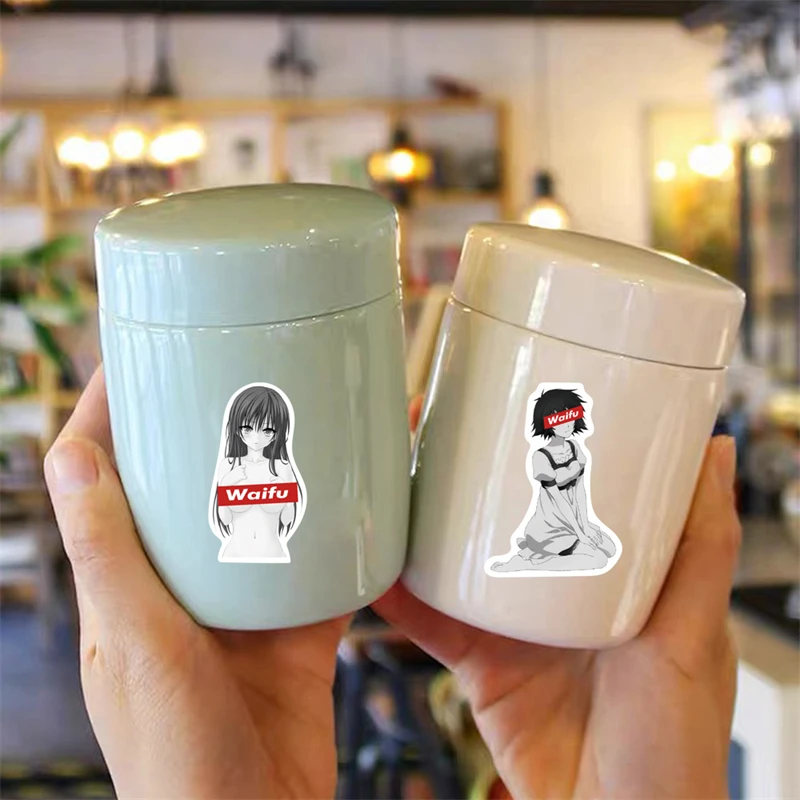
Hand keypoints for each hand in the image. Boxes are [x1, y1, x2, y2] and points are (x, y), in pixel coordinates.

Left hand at [44, 367, 348, 798]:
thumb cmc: (176, 759)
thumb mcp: (140, 649)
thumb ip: (112, 557)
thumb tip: (72, 455)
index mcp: (128, 587)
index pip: (103, 481)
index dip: (112, 414)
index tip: (138, 356)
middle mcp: (182, 587)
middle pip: (189, 487)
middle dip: (211, 429)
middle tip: (245, 372)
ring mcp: (241, 608)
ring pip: (263, 520)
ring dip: (285, 476)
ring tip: (314, 421)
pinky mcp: (295, 630)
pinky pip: (323, 567)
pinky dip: (344, 536)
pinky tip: (367, 499)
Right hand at [375, 397, 739, 798]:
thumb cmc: (673, 745)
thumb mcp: (692, 636)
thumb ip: (701, 550)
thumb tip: (711, 452)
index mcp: (615, 571)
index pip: (581, 489)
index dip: (550, 445)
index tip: (523, 400)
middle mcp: (561, 588)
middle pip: (507, 516)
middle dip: (472, 474)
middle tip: (437, 426)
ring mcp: (516, 623)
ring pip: (460, 558)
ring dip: (426, 523)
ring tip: (397, 480)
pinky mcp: (480, 662)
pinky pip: (433, 621)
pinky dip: (401, 597)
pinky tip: (375, 569)